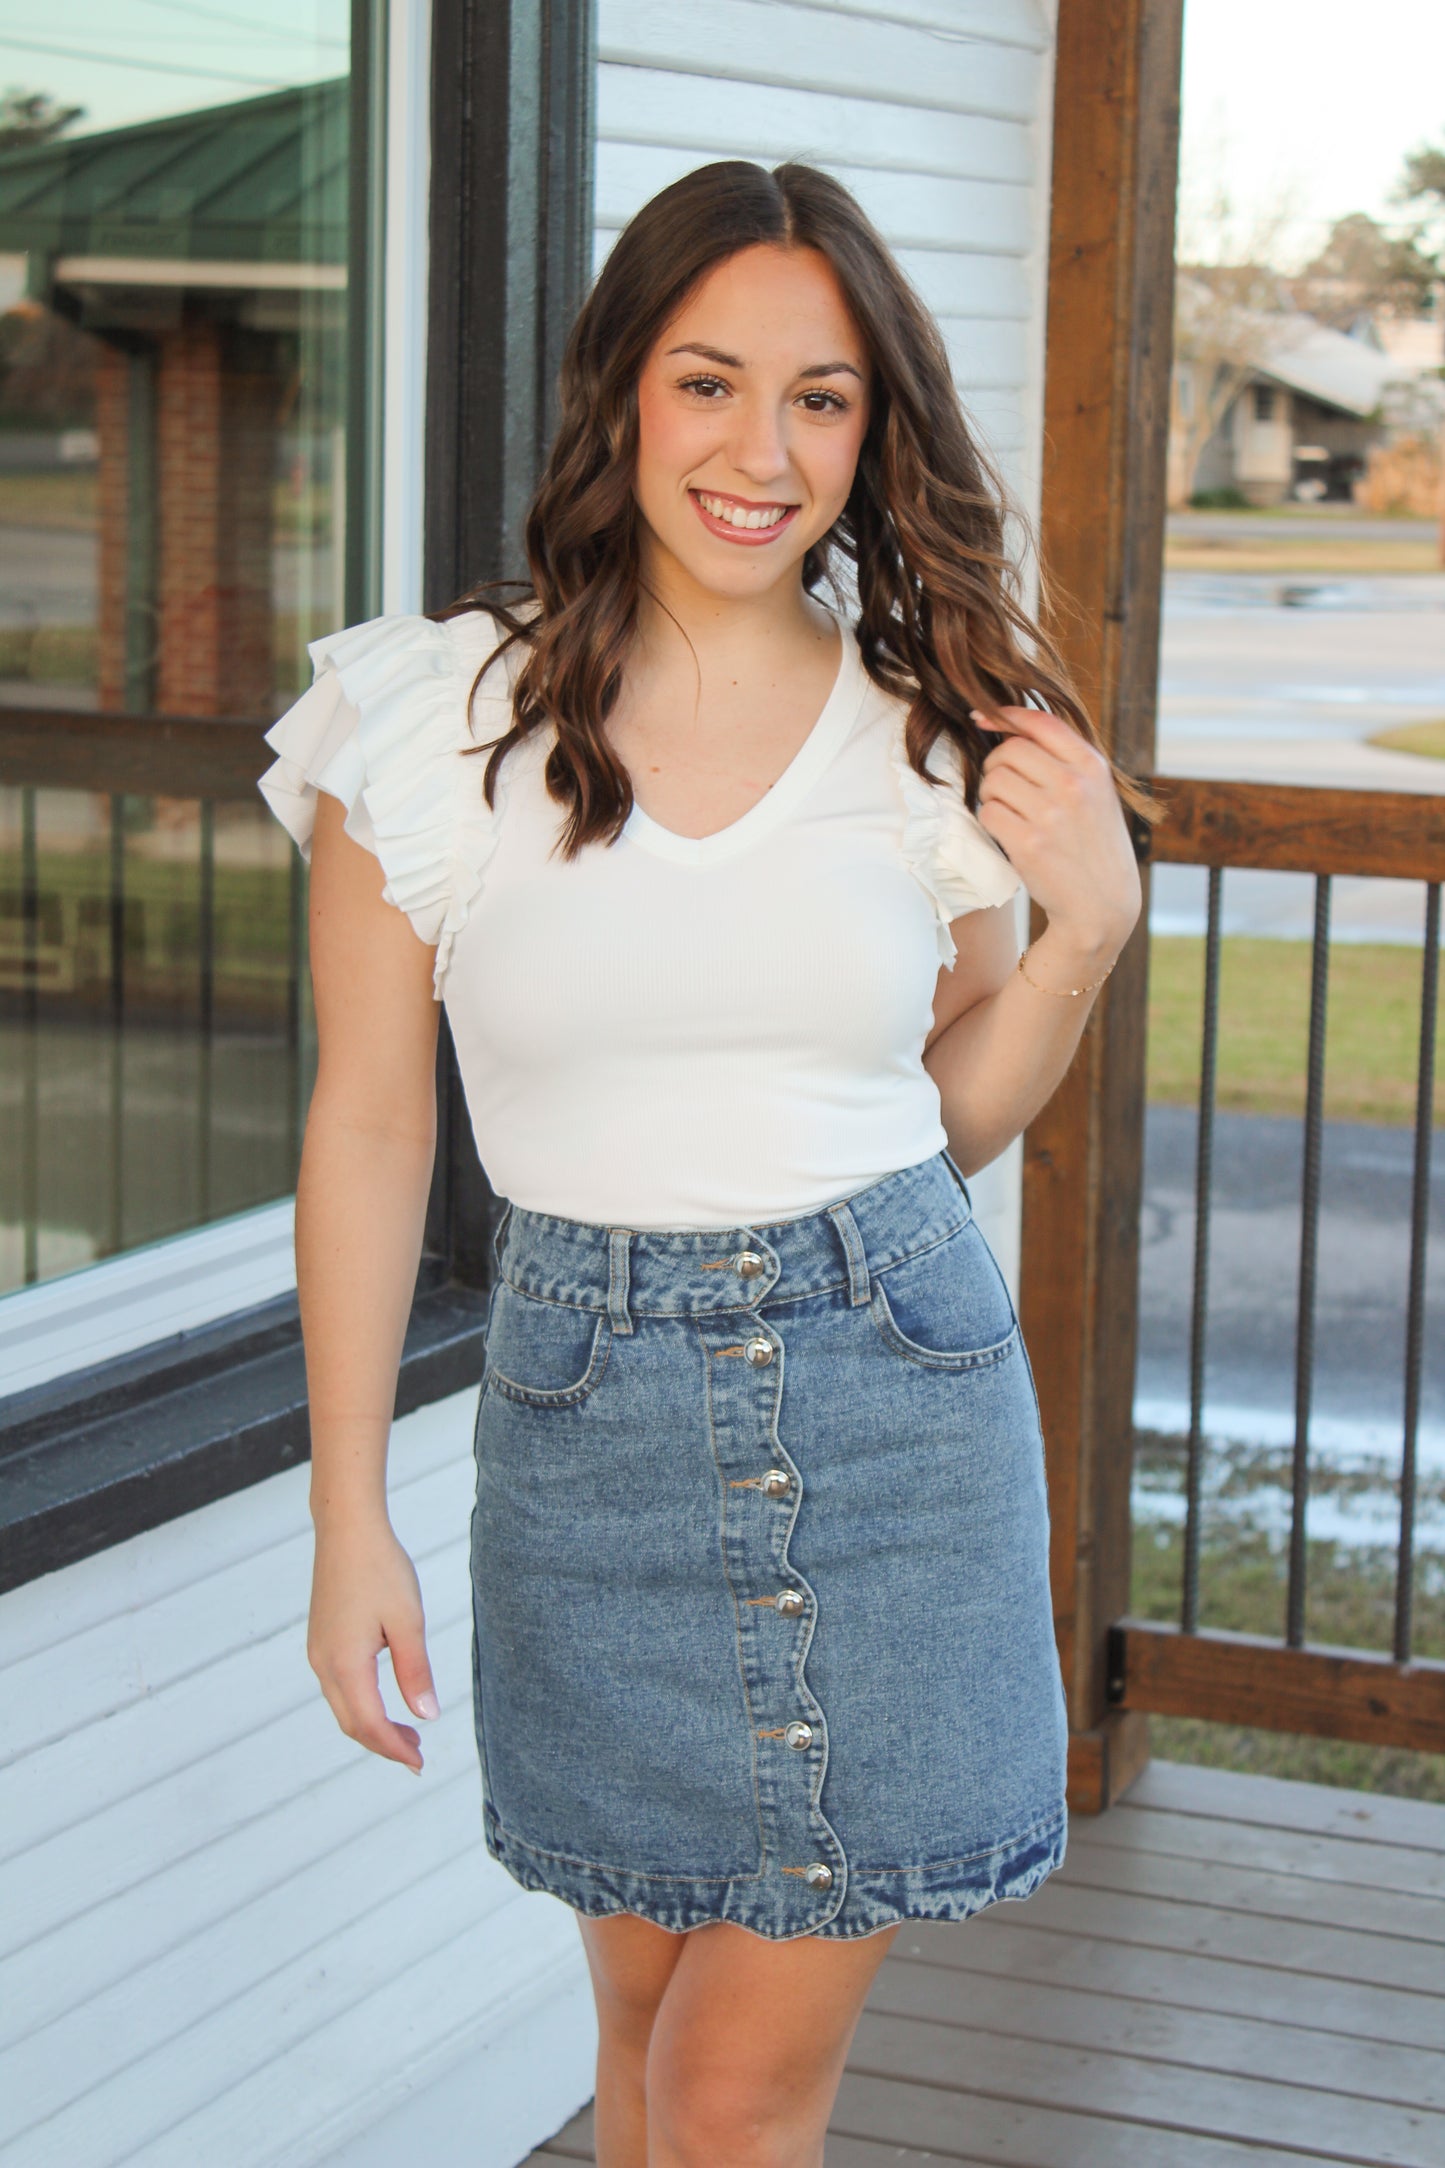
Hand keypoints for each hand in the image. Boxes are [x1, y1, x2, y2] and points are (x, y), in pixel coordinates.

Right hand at [308, 1514, 439, 1772]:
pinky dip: (362, 1704)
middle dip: (384, 1744)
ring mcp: (318, 1652)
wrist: (346, 1529)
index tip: (420, 1764)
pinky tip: (385, 1699)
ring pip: (343, 1706)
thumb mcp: (408, 1622)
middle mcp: (324, 1664)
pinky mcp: (321, 1640)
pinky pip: (339, 1687)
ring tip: (408, 1731)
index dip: (394, 1749)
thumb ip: (415, 1672)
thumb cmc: (380, 1569)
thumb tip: (425, 1715)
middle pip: (352, 1723)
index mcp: (346, 1664)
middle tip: (418, 1754)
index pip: (370, 1725)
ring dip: (373, 1725)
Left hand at [973, 705, 1140, 964]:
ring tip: (1009, 812)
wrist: (1102, 904)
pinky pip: (989, 813)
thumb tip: (1009, 724)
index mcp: (1092, 765)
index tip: (981, 717)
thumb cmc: (1093, 844)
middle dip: (995, 764)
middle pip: (1009, 750)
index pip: (1040, 722)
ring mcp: (1051, 814)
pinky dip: (990, 821)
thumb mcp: (1096, 792)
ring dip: (991, 794)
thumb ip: (1064, 759)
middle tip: (1002, 785)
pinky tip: (1007, 832)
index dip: (1004, 715)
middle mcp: (1074, 784)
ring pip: (994, 781)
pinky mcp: (1029, 843)